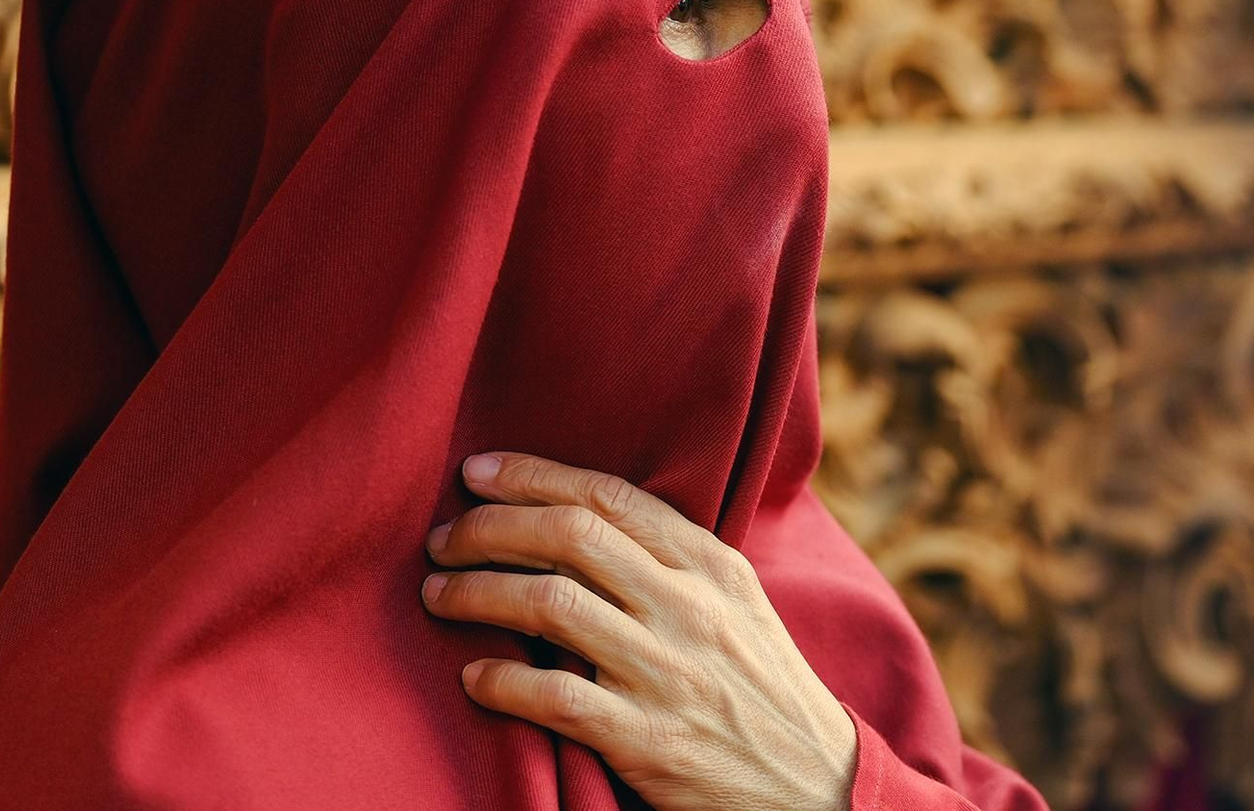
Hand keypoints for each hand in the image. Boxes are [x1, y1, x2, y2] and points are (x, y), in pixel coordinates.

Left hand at [421, 453, 856, 810]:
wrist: (815, 784)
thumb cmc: (759, 687)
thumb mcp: (736, 604)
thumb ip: (669, 562)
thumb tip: (574, 519)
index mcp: (710, 565)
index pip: (608, 497)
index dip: (532, 477)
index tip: (477, 474)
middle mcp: (690, 608)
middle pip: (570, 537)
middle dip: (489, 528)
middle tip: (443, 538)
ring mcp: (668, 673)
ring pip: (551, 605)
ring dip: (476, 594)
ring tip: (438, 595)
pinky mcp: (648, 740)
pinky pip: (554, 697)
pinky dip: (500, 683)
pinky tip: (474, 678)